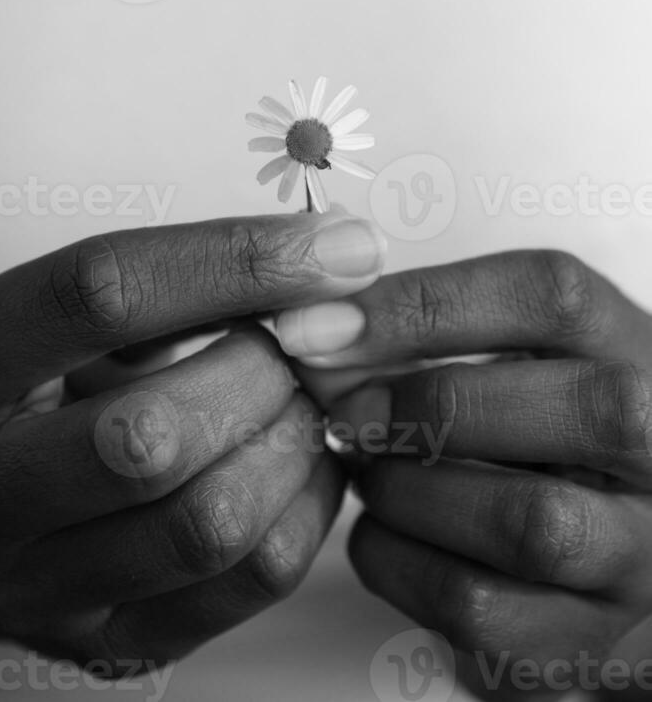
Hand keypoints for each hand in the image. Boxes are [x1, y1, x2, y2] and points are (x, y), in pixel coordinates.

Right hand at [0, 211, 384, 674]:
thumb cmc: (43, 394)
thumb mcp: (71, 326)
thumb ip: (166, 293)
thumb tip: (315, 257)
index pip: (102, 295)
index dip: (233, 262)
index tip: (331, 247)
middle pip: (154, 433)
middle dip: (262, 374)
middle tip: (293, 346)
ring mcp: (44, 584)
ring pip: (209, 524)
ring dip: (291, 446)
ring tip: (300, 403)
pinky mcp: (110, 638)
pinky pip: (247, 582)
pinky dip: (307, 509)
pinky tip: (303, 463)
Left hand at [279, 250, 651, 698]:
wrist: (602, 538)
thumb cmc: (539, 429)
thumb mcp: (514, 355)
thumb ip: (432, 334)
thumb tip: (317, 333)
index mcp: (633, 347)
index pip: (548, 295)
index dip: (424, 304)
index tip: (321, 325)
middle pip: (583, 407)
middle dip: (432, 406)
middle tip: (347, 412)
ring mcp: (639, 553)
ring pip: (533, 524)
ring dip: (411, 493)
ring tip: (369, 472)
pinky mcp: (590, 640)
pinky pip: (482, 611)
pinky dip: (399, 565)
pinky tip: (383, 533)